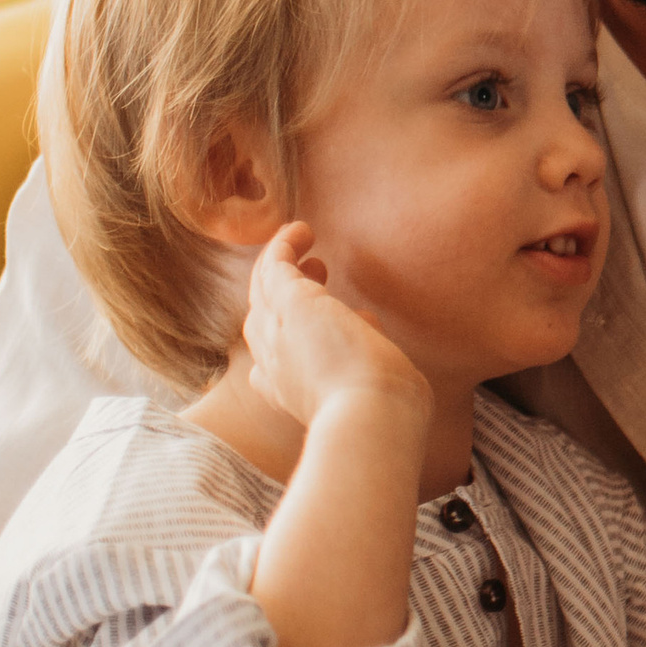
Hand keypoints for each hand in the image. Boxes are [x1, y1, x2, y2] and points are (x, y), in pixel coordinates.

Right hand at [242, 224, 429, 437]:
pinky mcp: (290, 304)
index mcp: (289, 394)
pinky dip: (284, 244)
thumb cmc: (385, 413)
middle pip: (261, 321)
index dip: (284, 342)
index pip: (269, 368)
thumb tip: (367, 327)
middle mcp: (273, 366)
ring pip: (262, 290)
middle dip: (281, 294)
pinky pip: (275, 264)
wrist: (372, 416)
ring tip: (304, 244)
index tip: (316, 325)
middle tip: (316, 273)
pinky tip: (301, 230)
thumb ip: (366, 360)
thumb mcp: (374, 386)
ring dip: (280, 264)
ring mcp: (276, 333)